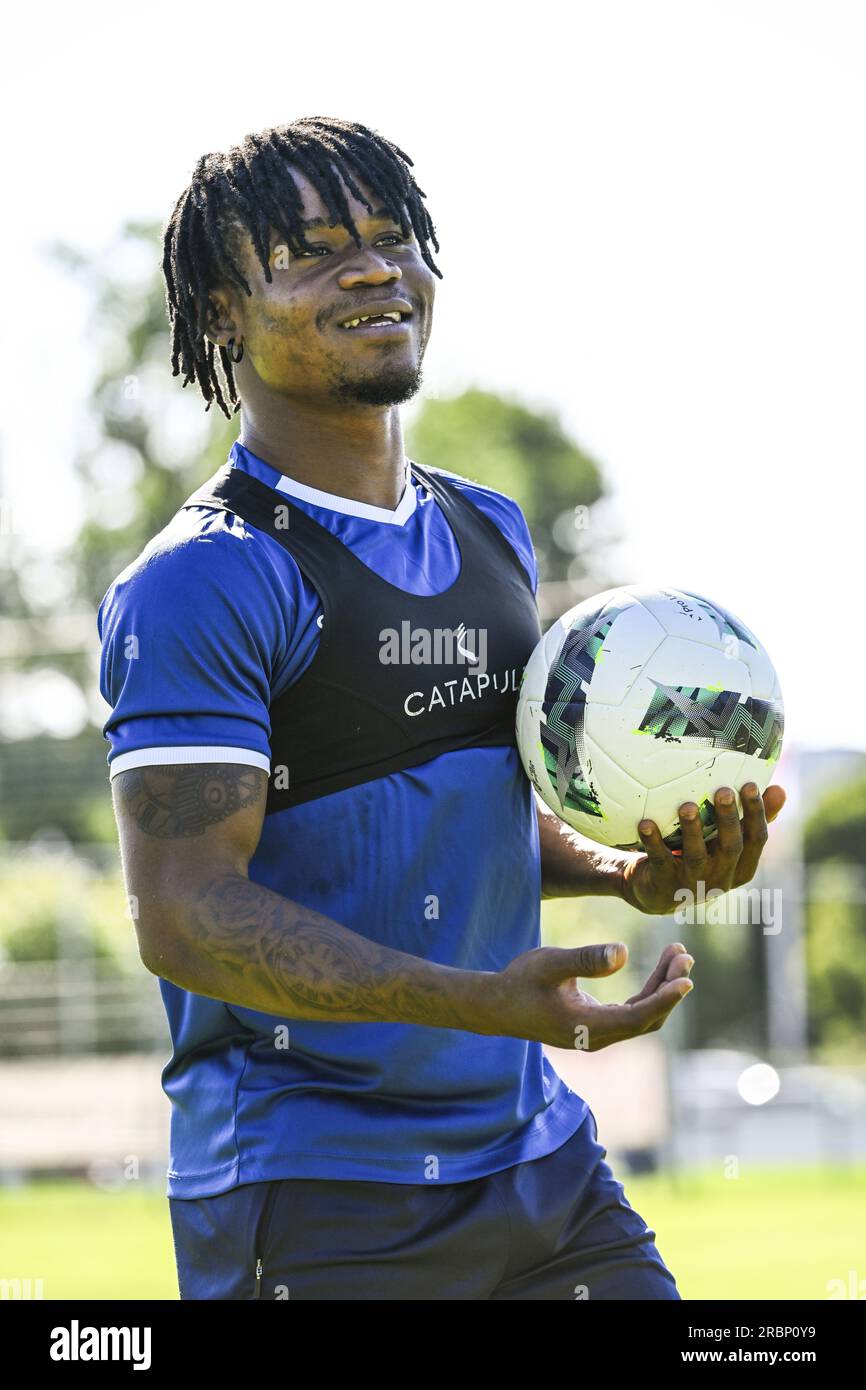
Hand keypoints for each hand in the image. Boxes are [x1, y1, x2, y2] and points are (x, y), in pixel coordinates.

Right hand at [489, 940, 693, 1049]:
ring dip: (662, 988)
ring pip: (642, 1016)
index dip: (664, 1000)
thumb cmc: (521, 981)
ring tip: (677, 955)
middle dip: (669, 988)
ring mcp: (597, 1034)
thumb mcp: (550, 963)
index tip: (687, 979)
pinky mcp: (596, 1025)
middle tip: (685, 956)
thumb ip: (586, 959)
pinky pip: (632, 1012)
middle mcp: (597, 1037)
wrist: (497, 1005)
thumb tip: (624, 952)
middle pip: (646, 1019)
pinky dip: (648, 992)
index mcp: (586, 1027)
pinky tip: (659, 971)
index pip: (637, 1018)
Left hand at [620, 782, 785, 915]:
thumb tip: (780, 789)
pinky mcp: (665, 884)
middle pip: (731, 847)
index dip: (756, 813)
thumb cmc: (698, 857)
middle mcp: (721, 878)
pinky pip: (660, 860)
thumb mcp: (725, 842)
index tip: (751, 784)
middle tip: (723, 791)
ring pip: (696, 856)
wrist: (657, 893)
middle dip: (728, 819)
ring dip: (692, 830)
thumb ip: (750, 818)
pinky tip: (646, 823)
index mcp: (742, 866)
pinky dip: (653, 841)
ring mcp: (693, 884)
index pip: (757, 839)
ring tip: (687, 806)